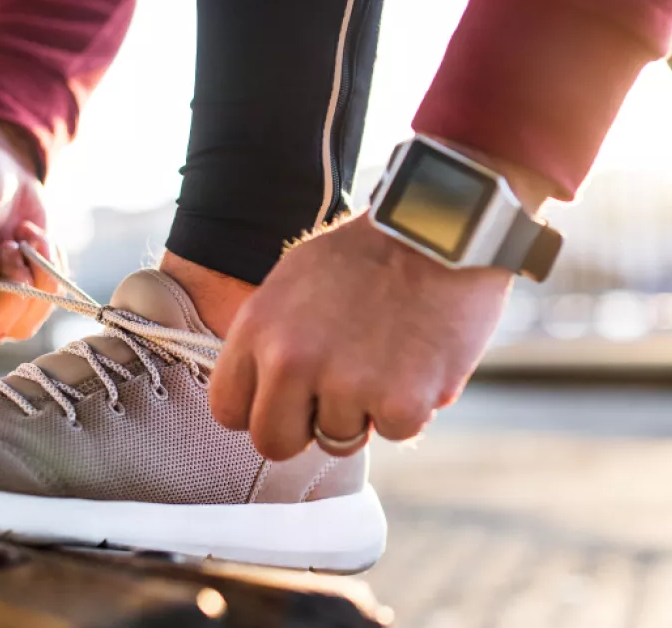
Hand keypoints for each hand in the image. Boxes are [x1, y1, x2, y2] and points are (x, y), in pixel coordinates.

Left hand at [210, 216, 513, 459]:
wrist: (442, 230)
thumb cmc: (370, 252)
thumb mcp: (295, 280)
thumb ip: (272, 339)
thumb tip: (265, 391)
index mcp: (258, 328)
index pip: (229, 410)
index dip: (263, 408)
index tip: (289, 398)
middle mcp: (292, 361)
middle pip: (274, 443)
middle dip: (305, 428)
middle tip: (338, 395)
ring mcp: (346, 385)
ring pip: (340, 439)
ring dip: (364, 409)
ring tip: (389, 354)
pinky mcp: (401, 403)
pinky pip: (394, 433)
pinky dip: (411, 406)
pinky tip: (420, 359)